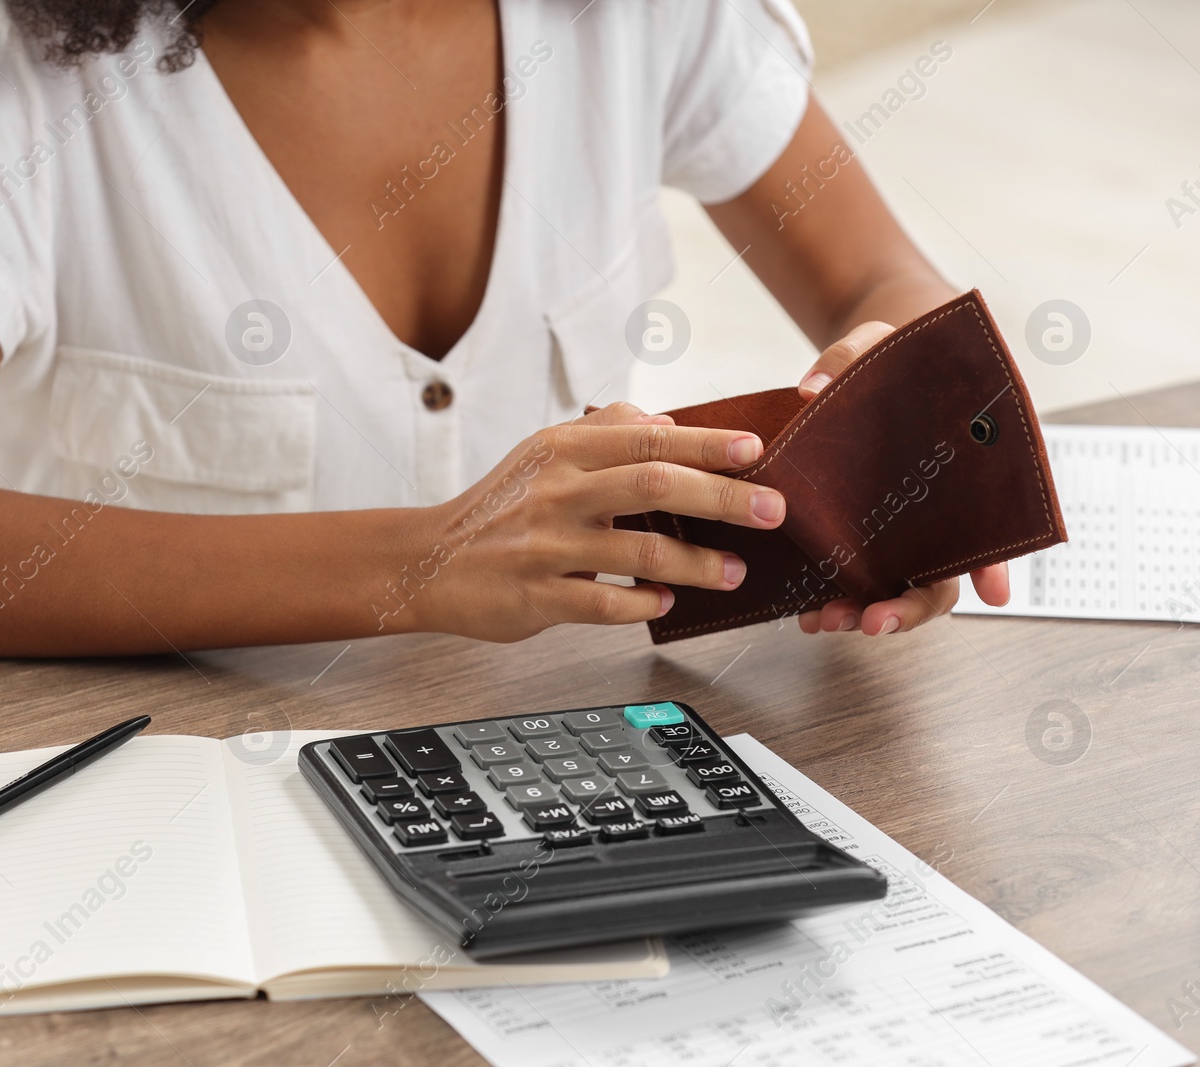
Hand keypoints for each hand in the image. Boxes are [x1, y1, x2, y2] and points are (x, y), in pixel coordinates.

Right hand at [403, 402, 783, 641]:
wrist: (428, 560)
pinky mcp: (534, 596)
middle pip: (653, 486)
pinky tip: (665, 604)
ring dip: (695, 564)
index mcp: (564, 449)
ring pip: (635, 552)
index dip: (707, 443)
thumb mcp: (544, 452)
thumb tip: (669, 421)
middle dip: (721, 499)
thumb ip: (606, 431)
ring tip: (734, 571)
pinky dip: (641, 605)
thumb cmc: (500, 507)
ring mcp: (545, 546)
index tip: (756, 450)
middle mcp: (556, 491)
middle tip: (771, 512)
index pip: (648, 437)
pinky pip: (600, 605)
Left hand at [795, 320, 1010, 634]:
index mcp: (973, 470)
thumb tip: (811, 390)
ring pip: (901, 589)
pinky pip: (858, 579)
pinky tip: (806, 611)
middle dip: (910, 607)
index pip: (995, 523)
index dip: (996, 561)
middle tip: (872, 622)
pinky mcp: (865, 536)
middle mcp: (945, 513)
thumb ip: (850, 358)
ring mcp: (905, 531)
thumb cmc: (892, 355)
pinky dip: (838, 600)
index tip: (994, 594)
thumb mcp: (877, 341)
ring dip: (868, 613)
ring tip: (824, 621)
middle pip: (944, 577)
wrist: (868, 366)